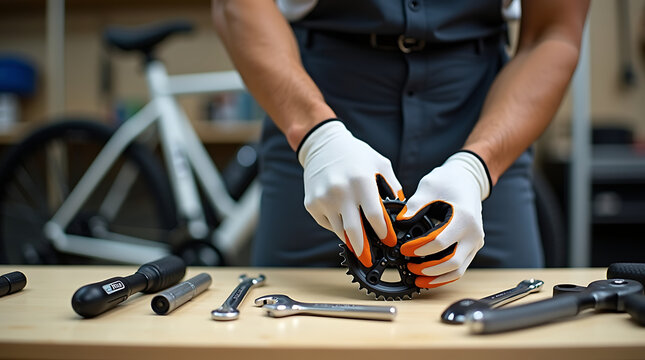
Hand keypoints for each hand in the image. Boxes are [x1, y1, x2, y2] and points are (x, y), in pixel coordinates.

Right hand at [298, 120, 402, 267]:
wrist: (322, 145)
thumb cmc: (356, 155)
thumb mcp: (380, 164)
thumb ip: (393, 187)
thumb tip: (401, 213)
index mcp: (361, 180)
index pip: (375, 215)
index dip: (384, 232)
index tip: (390, 241)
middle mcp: (340, 191)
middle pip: (354, 231)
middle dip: (364, 250)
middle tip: (370, 260)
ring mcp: (323, 199)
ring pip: (340, 231)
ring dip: (351, 240)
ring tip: (360, 244)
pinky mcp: (312, 204)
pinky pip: (328, 224)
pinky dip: (337, 226)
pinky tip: (343, 218)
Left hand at [396, 151, 490, 287]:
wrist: (468, 180)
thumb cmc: (448, 181)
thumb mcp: (429, 187)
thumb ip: (414, 205)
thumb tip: (400, 221)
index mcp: (464, 218)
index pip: (440, 241)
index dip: (419, 248)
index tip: (404, 249)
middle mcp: (474, 233)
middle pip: (452, 261)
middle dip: (428, 268)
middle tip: (409, 267)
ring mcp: (475, 242)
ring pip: (458, 270)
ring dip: (437, 277)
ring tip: (417, 278)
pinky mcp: (472, 247)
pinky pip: (460, 268)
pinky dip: (445, 276)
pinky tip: (428, 278)